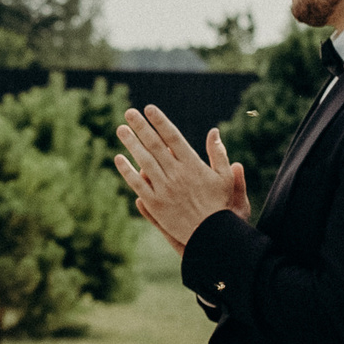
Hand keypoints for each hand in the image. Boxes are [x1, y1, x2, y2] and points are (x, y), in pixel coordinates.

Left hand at [113, 109, 245, 252]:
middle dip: (141, 127)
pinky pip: (137, 184)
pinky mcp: (155, 204)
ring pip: (143, 161)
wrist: (211, 234)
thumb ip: (218, 153)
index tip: (149, 108)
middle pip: (154, 145)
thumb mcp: (225, 177)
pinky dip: (127, 171)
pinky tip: (119, 159)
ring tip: (120, 129)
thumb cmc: (220, 205)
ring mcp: (164, 188)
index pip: (172, 137)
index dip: (160, 121)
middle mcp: (176, 174)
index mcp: (193, 164)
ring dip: (131, 143)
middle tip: (128, 113)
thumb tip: (214, 131)